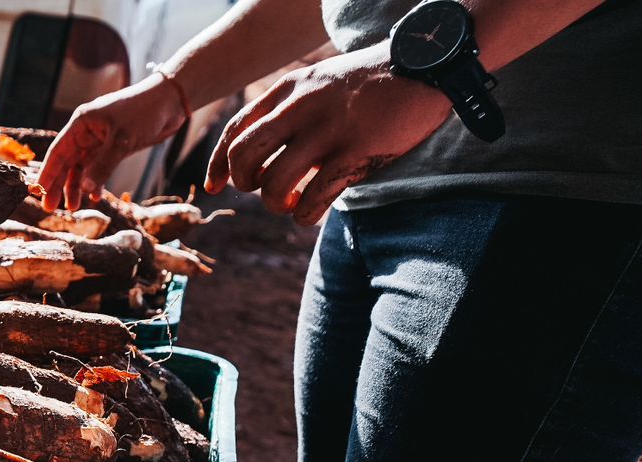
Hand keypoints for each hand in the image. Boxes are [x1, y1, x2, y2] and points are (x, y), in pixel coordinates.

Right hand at [37, 73, 187, 212]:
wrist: (170, 101)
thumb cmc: (144, 112)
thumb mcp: (122, 141)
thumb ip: (102, 166)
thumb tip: (84, 189)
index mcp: (81, 124)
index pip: (57, 152)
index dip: (47, 173)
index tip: (38, 193)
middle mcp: (86, 132)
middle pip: (66, 162)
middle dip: (58, 185)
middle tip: (51, 207)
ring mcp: (99, 140)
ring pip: (81, 168)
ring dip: (77, 186)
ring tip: (74, 206)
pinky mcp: (113, 147)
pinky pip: (98, 168)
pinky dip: (95, 182)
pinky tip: (95, 196)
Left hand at [205, 44, 452, 223]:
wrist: (425, 67)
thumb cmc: (371, 85)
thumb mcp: (320, 84)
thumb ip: (290, 112)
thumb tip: (265, 159)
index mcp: (288, 90)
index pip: (235, 131)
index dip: (218, 165)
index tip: (216, 187)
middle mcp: (300, 108)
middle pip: (243, 157)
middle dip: (244, 184)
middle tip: (262, 190)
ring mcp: (326, 130)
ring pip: (273, 184)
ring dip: (275, 204)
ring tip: (291, 203)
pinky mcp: (353, 152)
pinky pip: (312, 198)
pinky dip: (304, 215)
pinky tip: (310, 213)